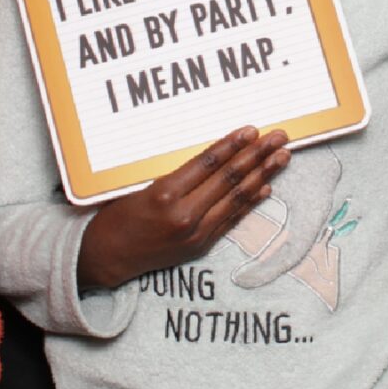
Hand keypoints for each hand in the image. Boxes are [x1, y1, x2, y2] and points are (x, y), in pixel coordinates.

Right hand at [77, 127, 289, 291]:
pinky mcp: (201, 246)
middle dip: (257, 155)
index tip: (252, 130)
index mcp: (165, 194)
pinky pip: (231, 220)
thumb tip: (211, 155)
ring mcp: (196, 233)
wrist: (106, 258)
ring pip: (237, 198)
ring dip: (263, 176)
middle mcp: (184, 214)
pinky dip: (250, 202)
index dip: (232, 145)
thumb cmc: (116, 216)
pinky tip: (266, 188)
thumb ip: (174, 175)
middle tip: (279, 138)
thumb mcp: (139, 187)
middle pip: (229, 179)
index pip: (208, 164)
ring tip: (282, 158)